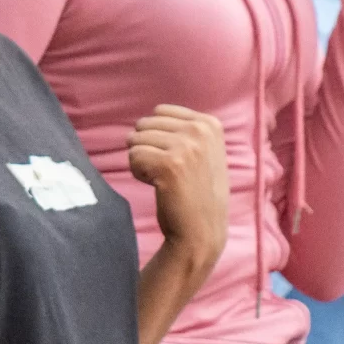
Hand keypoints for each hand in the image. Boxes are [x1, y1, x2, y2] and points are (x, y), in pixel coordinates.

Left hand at [129, 105, 228, 264]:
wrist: (202, 231)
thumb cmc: (197, 194)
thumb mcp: (205, 152)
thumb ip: (185, 130)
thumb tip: (149, 115)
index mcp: (210, 124)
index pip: (160, 111)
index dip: (158, 136)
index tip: (176, 160)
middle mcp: (200, 130)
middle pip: (146, 124)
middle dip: (148, 147)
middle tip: (167, 172)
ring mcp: (186, 146)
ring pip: (136, 140)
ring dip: (142, 161)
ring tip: (163, 180)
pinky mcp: (169, 164)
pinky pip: (133, 156)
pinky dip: (138, 173)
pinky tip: (157, 186)